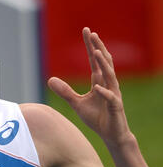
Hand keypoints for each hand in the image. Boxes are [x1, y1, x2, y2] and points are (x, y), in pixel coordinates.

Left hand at [47, 27, 133, 146]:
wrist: (112, 135)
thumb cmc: (96, 117)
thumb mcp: (76, 103)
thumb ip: (65, 91)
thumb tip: (50, 79)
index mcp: (99, 81)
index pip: (94, 60)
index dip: (91, 45)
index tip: (87, 31)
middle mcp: (108, 84)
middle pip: (104, 62)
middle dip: (98, 47)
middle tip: (92, 33)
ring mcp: (113, 94)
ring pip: (110, 76)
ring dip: (103, 64)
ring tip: (96, 52)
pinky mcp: (115, 107)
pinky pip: (110, 98)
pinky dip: (103, 92)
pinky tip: (96, 87)